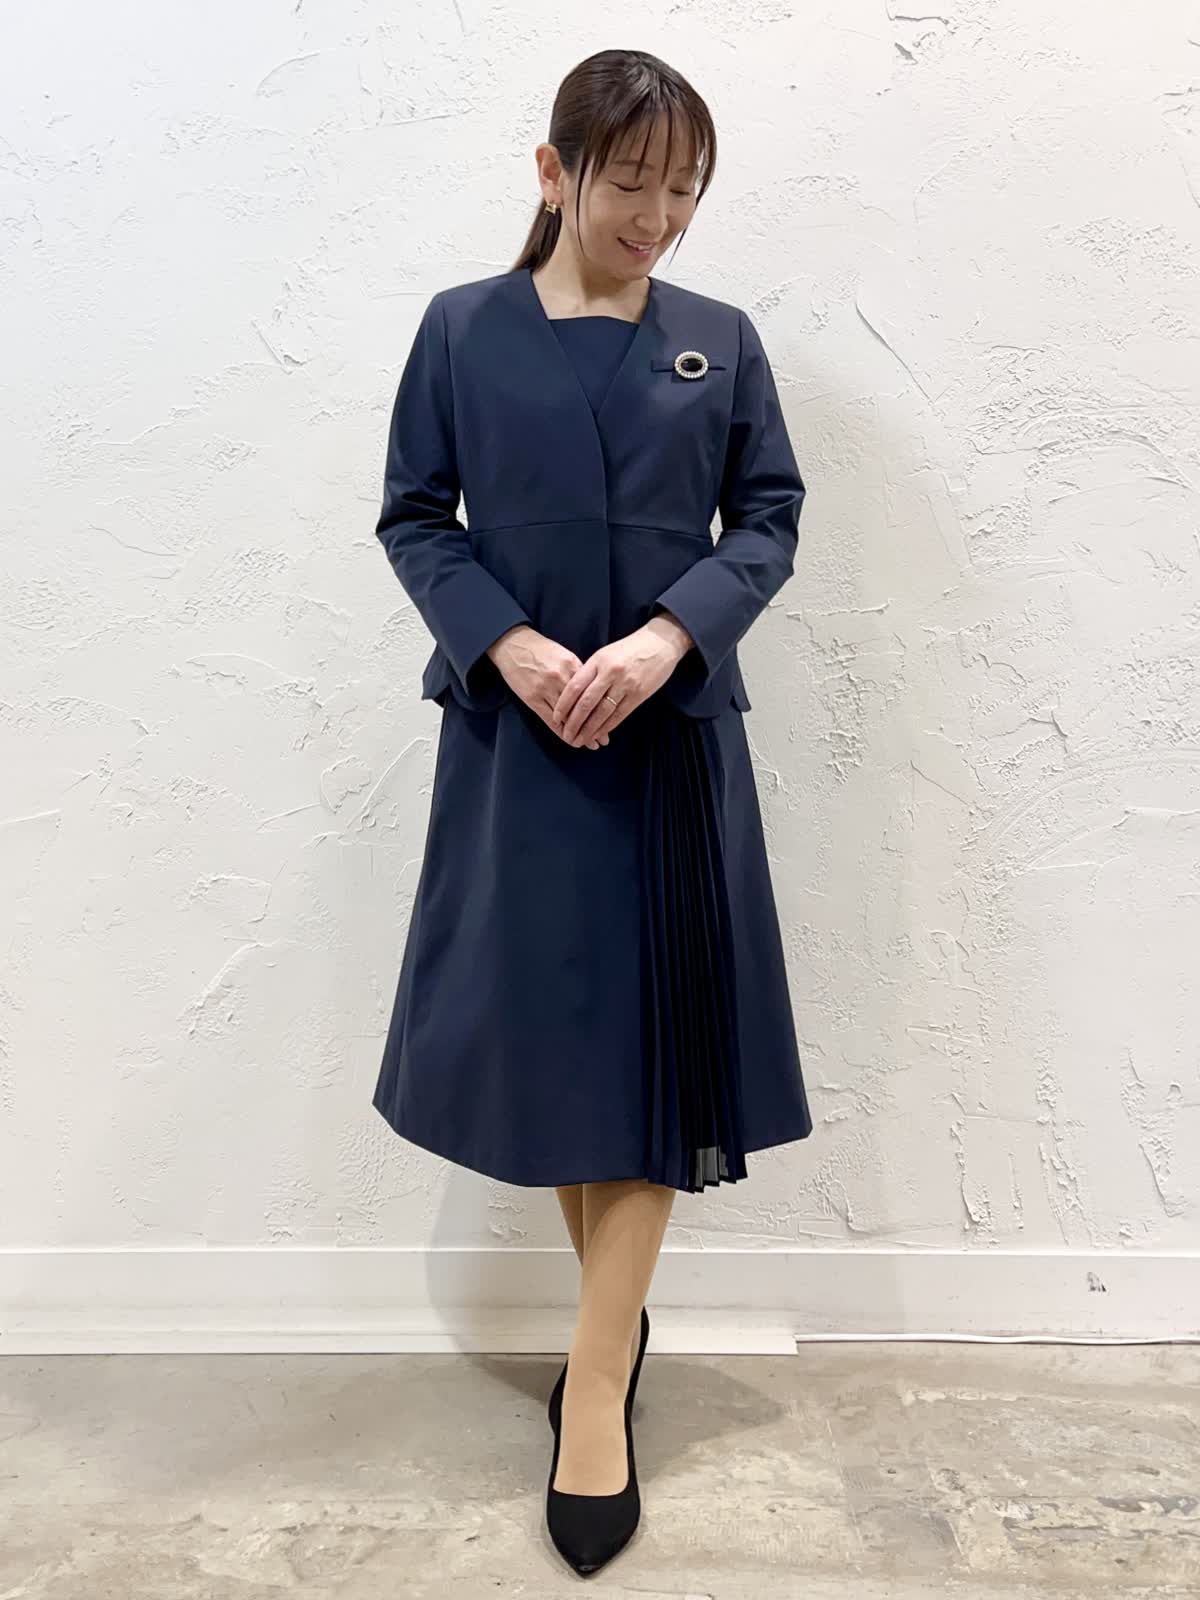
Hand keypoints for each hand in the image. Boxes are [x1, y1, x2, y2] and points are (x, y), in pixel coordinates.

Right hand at [487, 624, 610, 746]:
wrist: (513, 643)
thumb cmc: (540, 650)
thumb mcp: (564, 655)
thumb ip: (578, 673)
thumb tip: (593, 692)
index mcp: (572, 664)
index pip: (591, 693)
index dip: (602, 710)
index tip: (609, 723)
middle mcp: (561, 677)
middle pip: (582, 707)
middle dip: (594, 726)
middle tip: (602, 740)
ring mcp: (546, 688)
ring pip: (567, 717)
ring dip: (579, 733)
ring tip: (588, 743)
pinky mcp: (532, 698)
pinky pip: (550, 720)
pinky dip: (561, 731)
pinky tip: (569, 739)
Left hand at [551, 612, 693, 747]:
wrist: (660, 642)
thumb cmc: (630, 648)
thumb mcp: (605, 654)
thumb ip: (590, 672)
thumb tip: (573, 694)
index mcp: (598, 661)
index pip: (575, 687)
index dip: (563, 705)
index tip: (556, 718)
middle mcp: (610, 673)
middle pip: (586, 703)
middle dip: (573, 723)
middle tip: (566, 736)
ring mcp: (625, 684)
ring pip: (602, 712)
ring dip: (589, 729)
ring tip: (580, 740)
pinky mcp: (639, 694)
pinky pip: (619, 715)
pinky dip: (607, 727)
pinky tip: (599, 734)